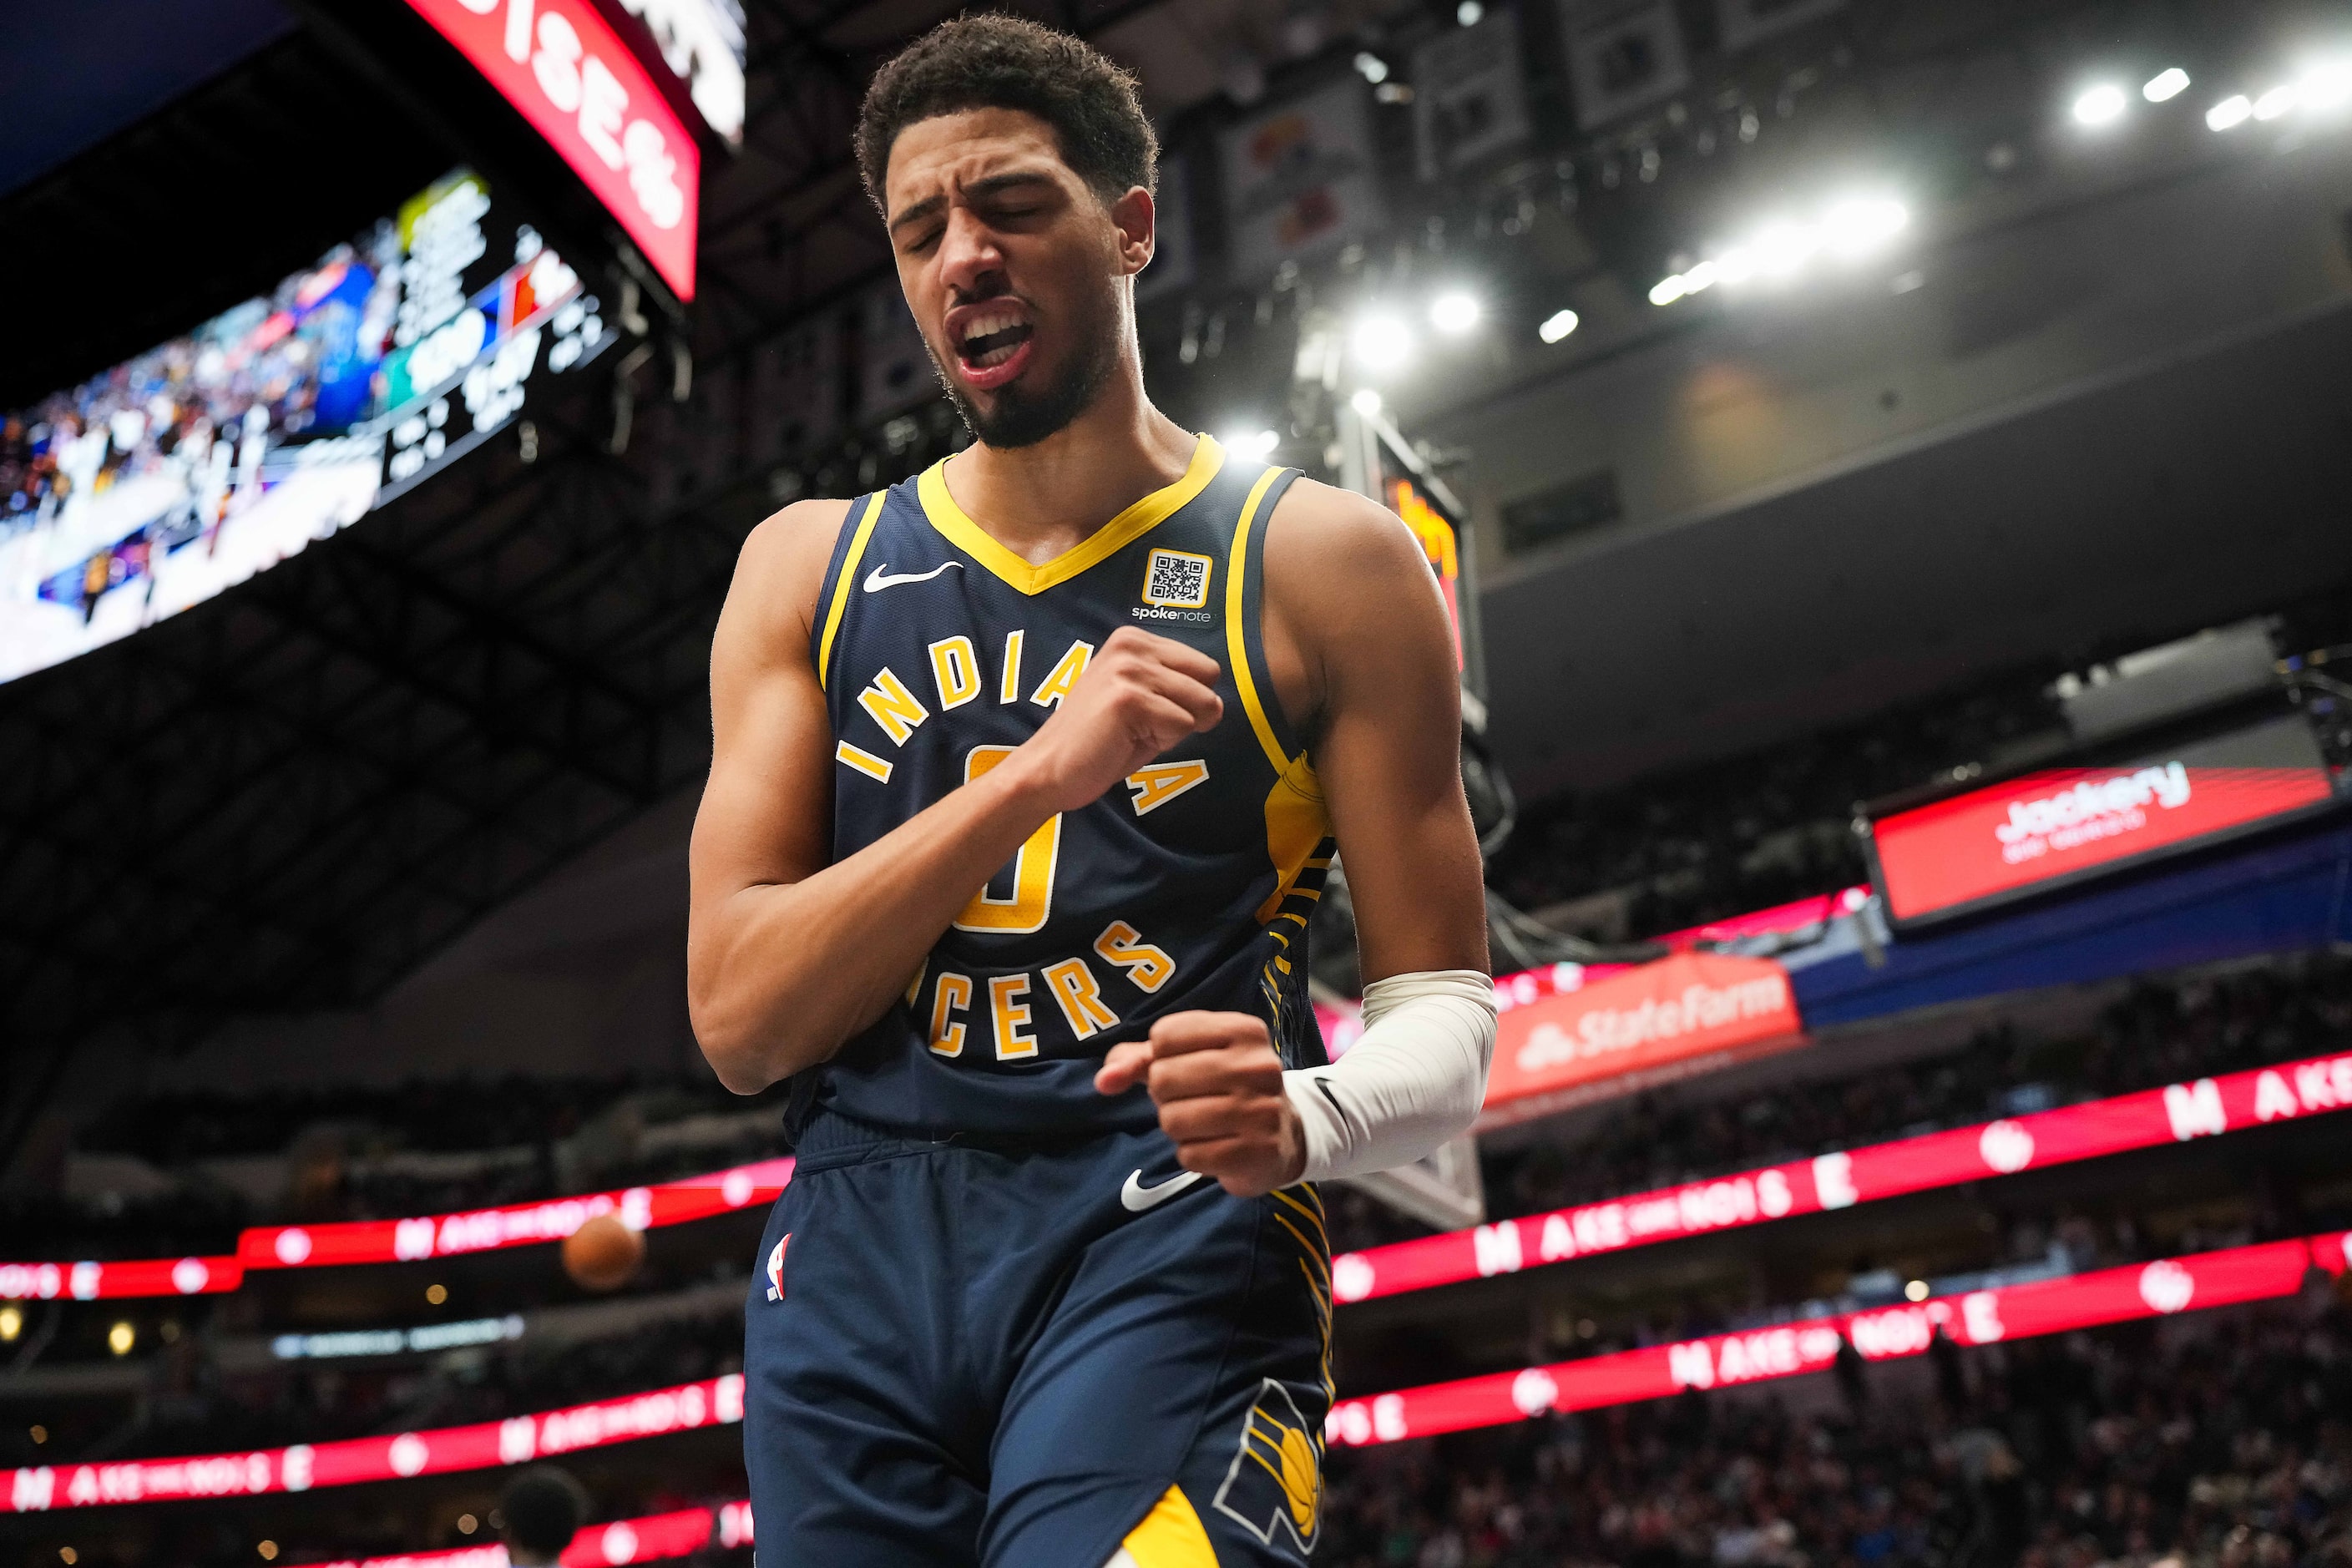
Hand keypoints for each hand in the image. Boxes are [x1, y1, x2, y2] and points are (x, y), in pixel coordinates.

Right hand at [1020, 627, 1221, 813]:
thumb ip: (1175, 688)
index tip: (1147, 711)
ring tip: (1133, 732)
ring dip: (1174, 729)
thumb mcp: (1141, 698)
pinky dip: (1163, 743)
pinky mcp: (1129, 699)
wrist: (1049, 768)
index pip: (1203, 665)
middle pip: (1209, 677)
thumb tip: (1218, 702)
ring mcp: (1129, 670)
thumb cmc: (1098, 740)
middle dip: (1190, 710)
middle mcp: (1132, 645)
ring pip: (1201, 704)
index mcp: (1133, 639)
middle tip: (1145, 725)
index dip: (1187, 698)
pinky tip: (1125, 740)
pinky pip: (1183, 725)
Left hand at [1095, 1011, 1305, 1196]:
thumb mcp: (1186, 1058)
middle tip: (1192, 1099)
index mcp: (1244, 1030)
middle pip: (1163, 1078)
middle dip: (1164, 1095)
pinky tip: (1216, 1146)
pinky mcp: (1258, 1152)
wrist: (1284, 1133)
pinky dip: (1192, 1154)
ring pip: (1172, 1120)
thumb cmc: (1222, 1085)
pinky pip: (1189, 1155)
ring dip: (1176, 1126)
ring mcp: (1262, 1110)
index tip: (1185, 1065)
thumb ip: (1136, 1060)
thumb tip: (1103, 1082)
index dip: (1160, 1057)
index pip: (1164, 1035)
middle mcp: (1259, 1065)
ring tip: (1203, 1123)